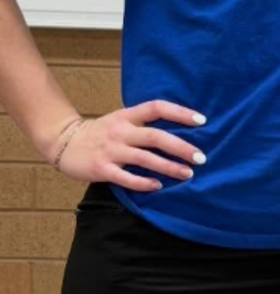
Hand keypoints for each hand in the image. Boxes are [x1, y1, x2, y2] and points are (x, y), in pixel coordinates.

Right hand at [54, 101, 207, 191]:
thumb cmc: (101, 131)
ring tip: (187, 173)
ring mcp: (111, 150)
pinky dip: (143, 182)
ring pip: (145, 158)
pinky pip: (126, 177)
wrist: (64, 142)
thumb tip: (179, 128)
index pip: (157, 108)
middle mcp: (121, 131)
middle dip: (180, 147)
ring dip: (168, 167)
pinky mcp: (102, 169)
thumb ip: (144, 122)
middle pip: (155, 136)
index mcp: (127, 115)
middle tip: (200, 157)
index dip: (180, 112)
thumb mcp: (122, 119)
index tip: (201, 120)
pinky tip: (158, 186)